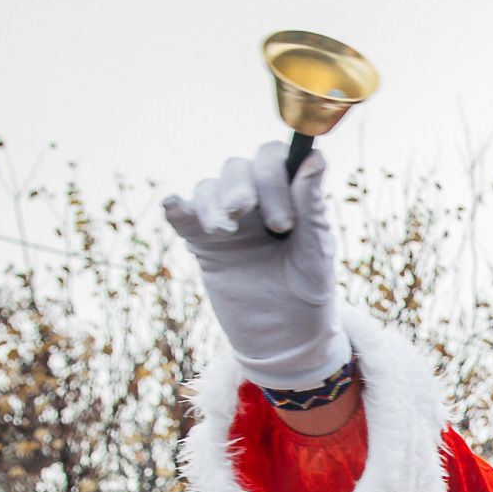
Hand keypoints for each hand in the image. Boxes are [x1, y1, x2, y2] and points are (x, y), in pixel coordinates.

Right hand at [162, 143, 348, 390]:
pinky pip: (182, 214)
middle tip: (247, 216)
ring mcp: (227, 219)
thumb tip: (316, 157)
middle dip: (240, 188)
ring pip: (209, 188)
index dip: (273, 175)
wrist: (285, 334)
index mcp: (289, 195)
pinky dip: (178, 208)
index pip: (273, 159)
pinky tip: (175, 206)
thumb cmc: (310, 287)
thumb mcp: (316, 249)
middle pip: (237, 169)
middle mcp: (257, 200)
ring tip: (225, 231)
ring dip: (214, 204)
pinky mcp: (202, 241)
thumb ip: (312, 206)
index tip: (284, 220)